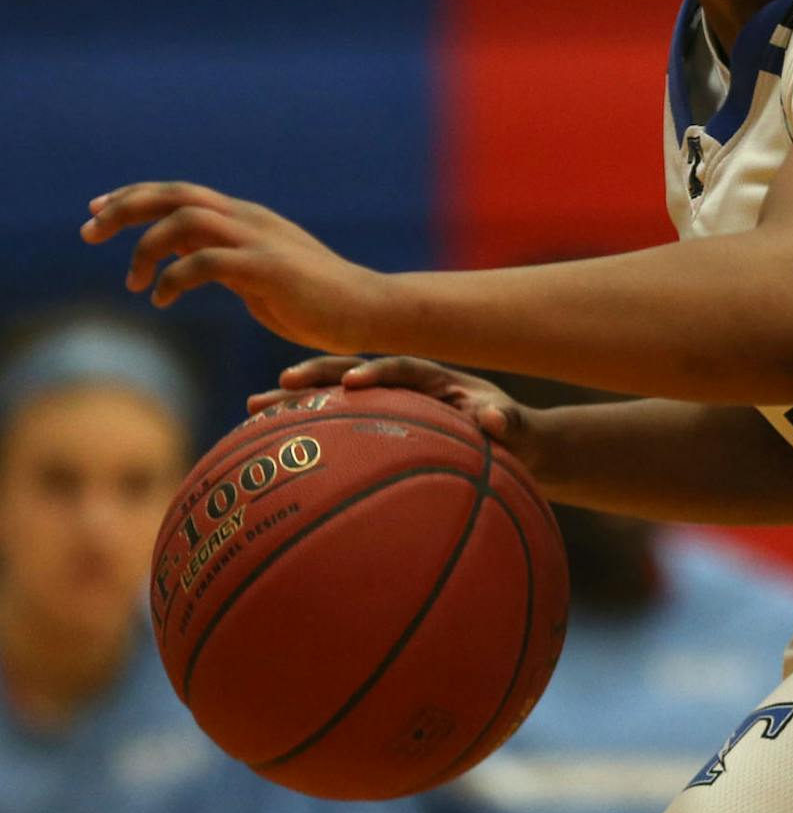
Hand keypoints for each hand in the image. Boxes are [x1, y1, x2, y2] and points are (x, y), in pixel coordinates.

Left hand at [80, 182, 385, 352]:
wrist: (370, 310)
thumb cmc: (316, 301)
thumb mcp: (257, 273)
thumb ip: (220, 257)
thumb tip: (178, 255)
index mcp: (246, 219)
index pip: (179, 192)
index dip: (133, 197)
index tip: (95, 213)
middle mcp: (249, 220)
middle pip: (175, 194)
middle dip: (124, 207)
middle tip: (87, 231)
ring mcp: (260, 240)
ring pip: (185, 219)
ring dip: (145, 246)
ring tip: (134, 282)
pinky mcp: (268, 268)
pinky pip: (204, 262)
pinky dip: (173, 277)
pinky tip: (162, 298)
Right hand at [253, 354, 544, 473]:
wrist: (508, 444)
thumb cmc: (513, 435)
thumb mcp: (519, 429)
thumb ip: (509, 422)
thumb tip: (495, 419)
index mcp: (436, 378)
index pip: (403, 367)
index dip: (379, 370)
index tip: (356, 381)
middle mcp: (403, 384)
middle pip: (353, 371)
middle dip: (319, 375)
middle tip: (281, 382)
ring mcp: (384, 404)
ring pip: (333, 397)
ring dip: (298, 400)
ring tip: (253, 405)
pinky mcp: (373, 427)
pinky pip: (333, 426)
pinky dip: (304, 430)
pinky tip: (264, 445)